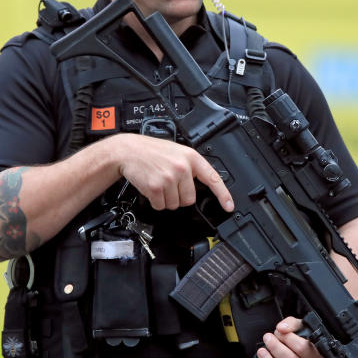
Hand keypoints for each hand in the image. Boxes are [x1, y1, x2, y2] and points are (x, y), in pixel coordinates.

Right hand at [111, 133, 233, 211]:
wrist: (128, 150)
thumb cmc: (152, 151)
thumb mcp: (177, 151)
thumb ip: (190, 166)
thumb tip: (201, 185)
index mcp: (191, 157)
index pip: (213, 178)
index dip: (223, 195)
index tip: (229, 206)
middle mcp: (182, 168)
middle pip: (189, 199)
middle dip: (179, 196)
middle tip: (169, 183)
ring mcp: (169, 178)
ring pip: (175, 204)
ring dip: (166, 199)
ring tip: (159, 182)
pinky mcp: (156, 188)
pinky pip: (161, 206)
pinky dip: (155, 201)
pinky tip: (152, 187)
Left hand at [244, 316, 323, 357]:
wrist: (300, 346)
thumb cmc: (302, 336)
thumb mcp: (301, 326)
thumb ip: (292, 324)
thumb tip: (281, 328)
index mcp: (314, 356)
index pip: (303, 349)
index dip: (289, 338)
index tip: (280, 330)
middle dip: (276, 347)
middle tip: (268, 337)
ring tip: (261, 350)